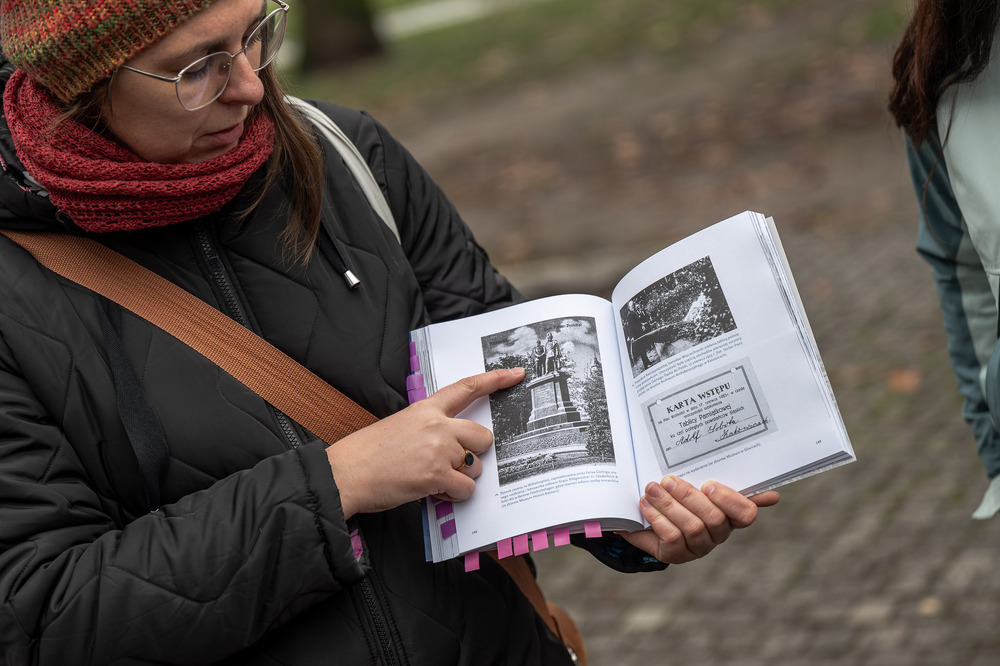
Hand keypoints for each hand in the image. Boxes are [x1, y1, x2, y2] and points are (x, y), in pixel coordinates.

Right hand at [326, 367, 524, 518]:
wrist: (345, 473)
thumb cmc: (368, 454)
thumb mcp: (400, 426)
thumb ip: (431, 430)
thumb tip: (456, 448)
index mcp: (426, 408)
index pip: (466, 388)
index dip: (494, 380)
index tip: (515, 373)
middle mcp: (437, 425)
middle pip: (482, 437)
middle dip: (473, 454)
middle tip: (449, 464)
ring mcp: (439, 449)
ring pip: (475, 468)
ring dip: (459, 478)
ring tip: (429, 479)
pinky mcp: (437, 475)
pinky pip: (465, 488)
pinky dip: (452, 495)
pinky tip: (431, 491)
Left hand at [619, 475, 778, 563]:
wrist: (648, 519)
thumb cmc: (681, 499)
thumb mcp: (701, 489)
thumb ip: (732, 487)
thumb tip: (774, 496)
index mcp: (730, 516)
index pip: (745, 514)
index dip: (730, 500)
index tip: (710, 484)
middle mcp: (717, 535)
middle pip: (713, 518)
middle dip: (689, 497)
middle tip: (668, 480)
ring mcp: (697, 548)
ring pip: (691, 527)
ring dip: (669, 505)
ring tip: (652, 488)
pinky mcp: (676, 555)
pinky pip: (671, 537)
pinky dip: (657, 517)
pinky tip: (646, 504)